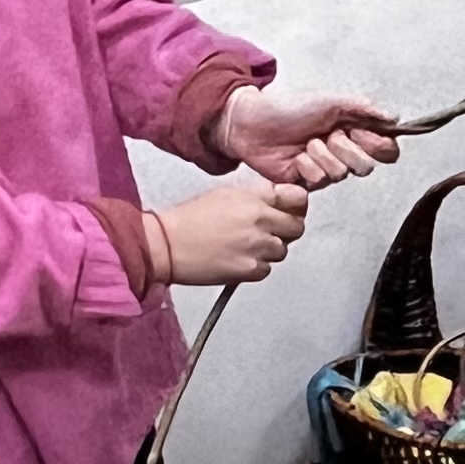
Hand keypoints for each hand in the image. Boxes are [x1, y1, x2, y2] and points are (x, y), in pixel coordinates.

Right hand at [145, 177, 308, 285]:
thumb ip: (255, 197)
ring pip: (282, 251)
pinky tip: (237, 260)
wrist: (167, 244)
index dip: (297, 206)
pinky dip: (256, 267)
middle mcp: (261, 220)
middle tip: (269, 234)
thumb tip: (277, 201)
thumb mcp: (225, 194)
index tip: (291, 210)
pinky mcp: (250, 270)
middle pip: (296, 228)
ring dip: (269, 251)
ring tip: (245, 248)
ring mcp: (257, 247)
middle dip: (286, 231)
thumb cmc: (189, 218)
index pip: (297, 198)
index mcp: (255, 198)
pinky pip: (267, 269)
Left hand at [220, 86, 401, 187]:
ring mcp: (326, 168)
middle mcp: (343, 151)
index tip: (361, 133)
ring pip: (341, 173)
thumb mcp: (331, 101)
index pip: (384, 148)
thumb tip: (393, 119)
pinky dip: (306, 166)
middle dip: (346, 149)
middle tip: (327, 135)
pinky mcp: (308, 183)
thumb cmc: (288, 108)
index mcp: (353, 130)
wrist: (253, 124)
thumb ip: (365, 109)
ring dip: (321, 155)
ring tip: (305, 143)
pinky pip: (319, 181)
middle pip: (366, 166)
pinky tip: (294, 158)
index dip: (379, 145)